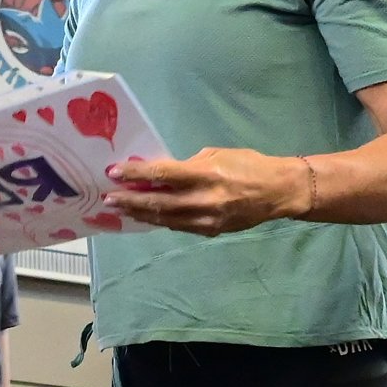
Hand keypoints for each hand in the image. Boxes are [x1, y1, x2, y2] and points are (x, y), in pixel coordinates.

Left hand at [104, 148, 305, 235]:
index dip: (135, 174)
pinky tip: (145, 216)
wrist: (279, 191)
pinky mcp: (211, 231)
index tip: (113, 173)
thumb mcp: (216, 155)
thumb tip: (159, 172)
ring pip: (164, 219)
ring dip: (139, 214)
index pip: (161, 175)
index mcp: (205, 175)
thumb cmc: (247, 165)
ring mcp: (207, 219)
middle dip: (129, 200)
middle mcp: (204, 199)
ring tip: (120, 209)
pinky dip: (159, 220)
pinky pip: (178, 226)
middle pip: (157, 202)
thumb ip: (186, 165)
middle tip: (108, 198)